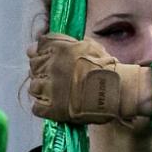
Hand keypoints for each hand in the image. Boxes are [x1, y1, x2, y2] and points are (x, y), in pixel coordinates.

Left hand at [27, 34, 151, 125]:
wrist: (118, 90)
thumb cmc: (107, 67)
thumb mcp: (88, 45)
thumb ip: (66, 42)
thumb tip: (50, 43)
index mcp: (59, 49)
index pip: (37, 47)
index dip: (41, 54)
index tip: (49, 59)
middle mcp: (51, 67)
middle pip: (33, 66)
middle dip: (42, 71)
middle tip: (56, 78)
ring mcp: (50, 88)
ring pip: (33, 87)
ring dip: (42, 89)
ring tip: (55, 92)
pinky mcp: (52, 108)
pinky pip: (36, 107)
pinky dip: (42, 107)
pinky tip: (53, 105)